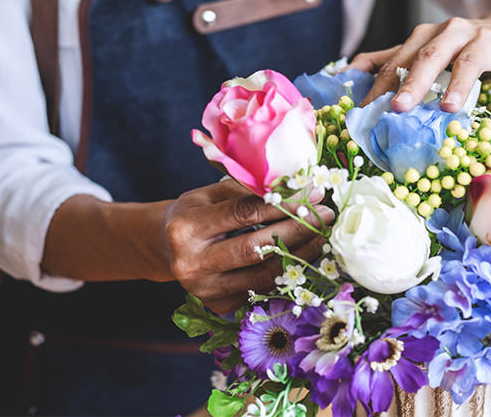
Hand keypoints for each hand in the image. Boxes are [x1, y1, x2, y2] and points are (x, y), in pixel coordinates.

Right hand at [158, 180, 333, 313]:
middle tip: (325, 215)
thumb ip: (246, 190)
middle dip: (297, 230)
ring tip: (323, 236)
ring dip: (300, 255)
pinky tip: (305, 256)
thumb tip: (295, 185)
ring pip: (264, 275)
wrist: (165, 249)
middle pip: (256, 248)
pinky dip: (287, 272)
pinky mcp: (219, 306)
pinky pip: (262, 289)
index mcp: (186, 228)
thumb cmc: (193, 214)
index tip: (312, 193)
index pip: (244, 213)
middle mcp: (192, 263)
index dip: (283, 203)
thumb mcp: (209, 193)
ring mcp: (205, 290)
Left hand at [349, 5, 490, 121]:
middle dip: (413, 81)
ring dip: (460, 84)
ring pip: (470, 61)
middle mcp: (454, 32)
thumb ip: (390, 58)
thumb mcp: (426, 47)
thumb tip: (347, 71)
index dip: (381, 84)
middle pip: (430, 55)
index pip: (400, 59)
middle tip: (398, 107)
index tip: (364, 110)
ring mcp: (487, 41)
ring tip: (449, 109)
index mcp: (428, 35)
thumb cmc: (462, 45)